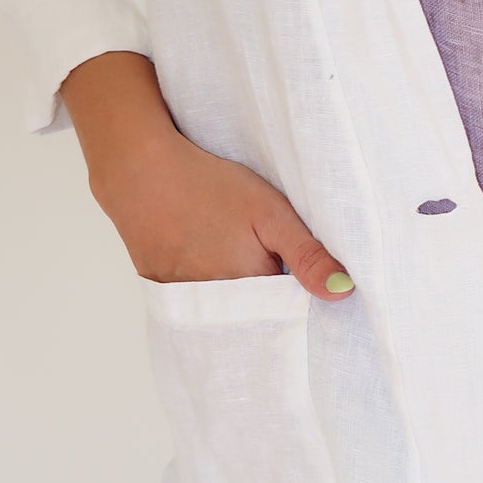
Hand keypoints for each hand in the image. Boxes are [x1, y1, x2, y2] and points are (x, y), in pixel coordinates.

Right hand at [89, 125, 355, 298]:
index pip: (288, 309)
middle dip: (268, 294)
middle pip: (255, 312)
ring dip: (236, 290)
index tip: (302, 273)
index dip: (298, 291)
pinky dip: (204, 286)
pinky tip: (205, 255)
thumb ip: (307, 255)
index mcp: (250, 289)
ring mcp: (183, 299)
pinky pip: (192, 299)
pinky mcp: (160, 287)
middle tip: (263, 253)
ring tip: (232, 250)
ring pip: (223, 307)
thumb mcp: (270, 213)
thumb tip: (343, 292)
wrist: (140, 169)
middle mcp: (215, 305)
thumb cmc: (209, 186)